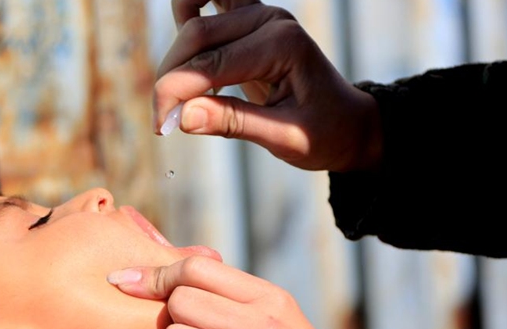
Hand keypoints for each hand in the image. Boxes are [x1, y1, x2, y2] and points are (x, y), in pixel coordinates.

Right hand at [155, 0, 382, 172]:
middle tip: (163, 122)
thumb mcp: (283, 138)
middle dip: (170, 78)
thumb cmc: (323, 133)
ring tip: (174, 99)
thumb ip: (233, 123)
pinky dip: (187, 33)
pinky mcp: (250, 26)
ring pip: (196, 24)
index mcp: (283, 44)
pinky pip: (207, 12)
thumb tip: (181, 118)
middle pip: (197, 35)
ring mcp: (259, 18)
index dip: (175, 93)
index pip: (211, 63)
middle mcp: (270, 21)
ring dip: (176, 59)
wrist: (347, 125)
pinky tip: (185, 72)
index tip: (160, 126)